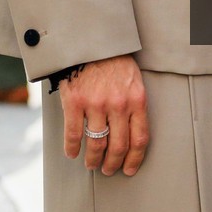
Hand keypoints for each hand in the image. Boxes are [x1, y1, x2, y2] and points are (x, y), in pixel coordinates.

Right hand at [63, 54, 148, 176]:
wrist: (89, 41)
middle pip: (118, 146)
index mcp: (137, 100)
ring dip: (94, 160)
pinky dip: (72, 148)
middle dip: (113, 163)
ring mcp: (96, 104)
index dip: (134, 159)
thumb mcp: (133, 80)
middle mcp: (118, 105)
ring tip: (91, 165)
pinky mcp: (75, 102)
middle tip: (109, 170)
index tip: (129, 169)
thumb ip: (134, 105)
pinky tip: (72, 153)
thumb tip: (131, 133)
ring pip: (96, 144)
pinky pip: (74, 134)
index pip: (140, 139)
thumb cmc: (113, 61)